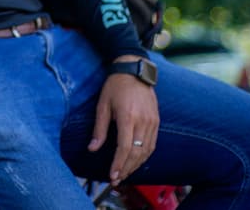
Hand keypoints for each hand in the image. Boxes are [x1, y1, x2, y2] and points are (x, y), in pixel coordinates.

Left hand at [88, 58, 158, 185]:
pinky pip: (152, 144)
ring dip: (136, 165)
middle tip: (116, 179)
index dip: (119, 164)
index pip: (125, 148)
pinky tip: (136, 161)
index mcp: (128, 117)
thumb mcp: (102, 105)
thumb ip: (99, 129)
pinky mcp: (156, 121)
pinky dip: (144, 156)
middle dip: (126, 169)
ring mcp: (152, 121)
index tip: (112, 175)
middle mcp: (143, 121)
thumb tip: (92, 148)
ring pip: (146, 151)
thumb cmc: (115, 86)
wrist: (134, 70)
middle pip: (137, 153)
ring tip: (124, 173)